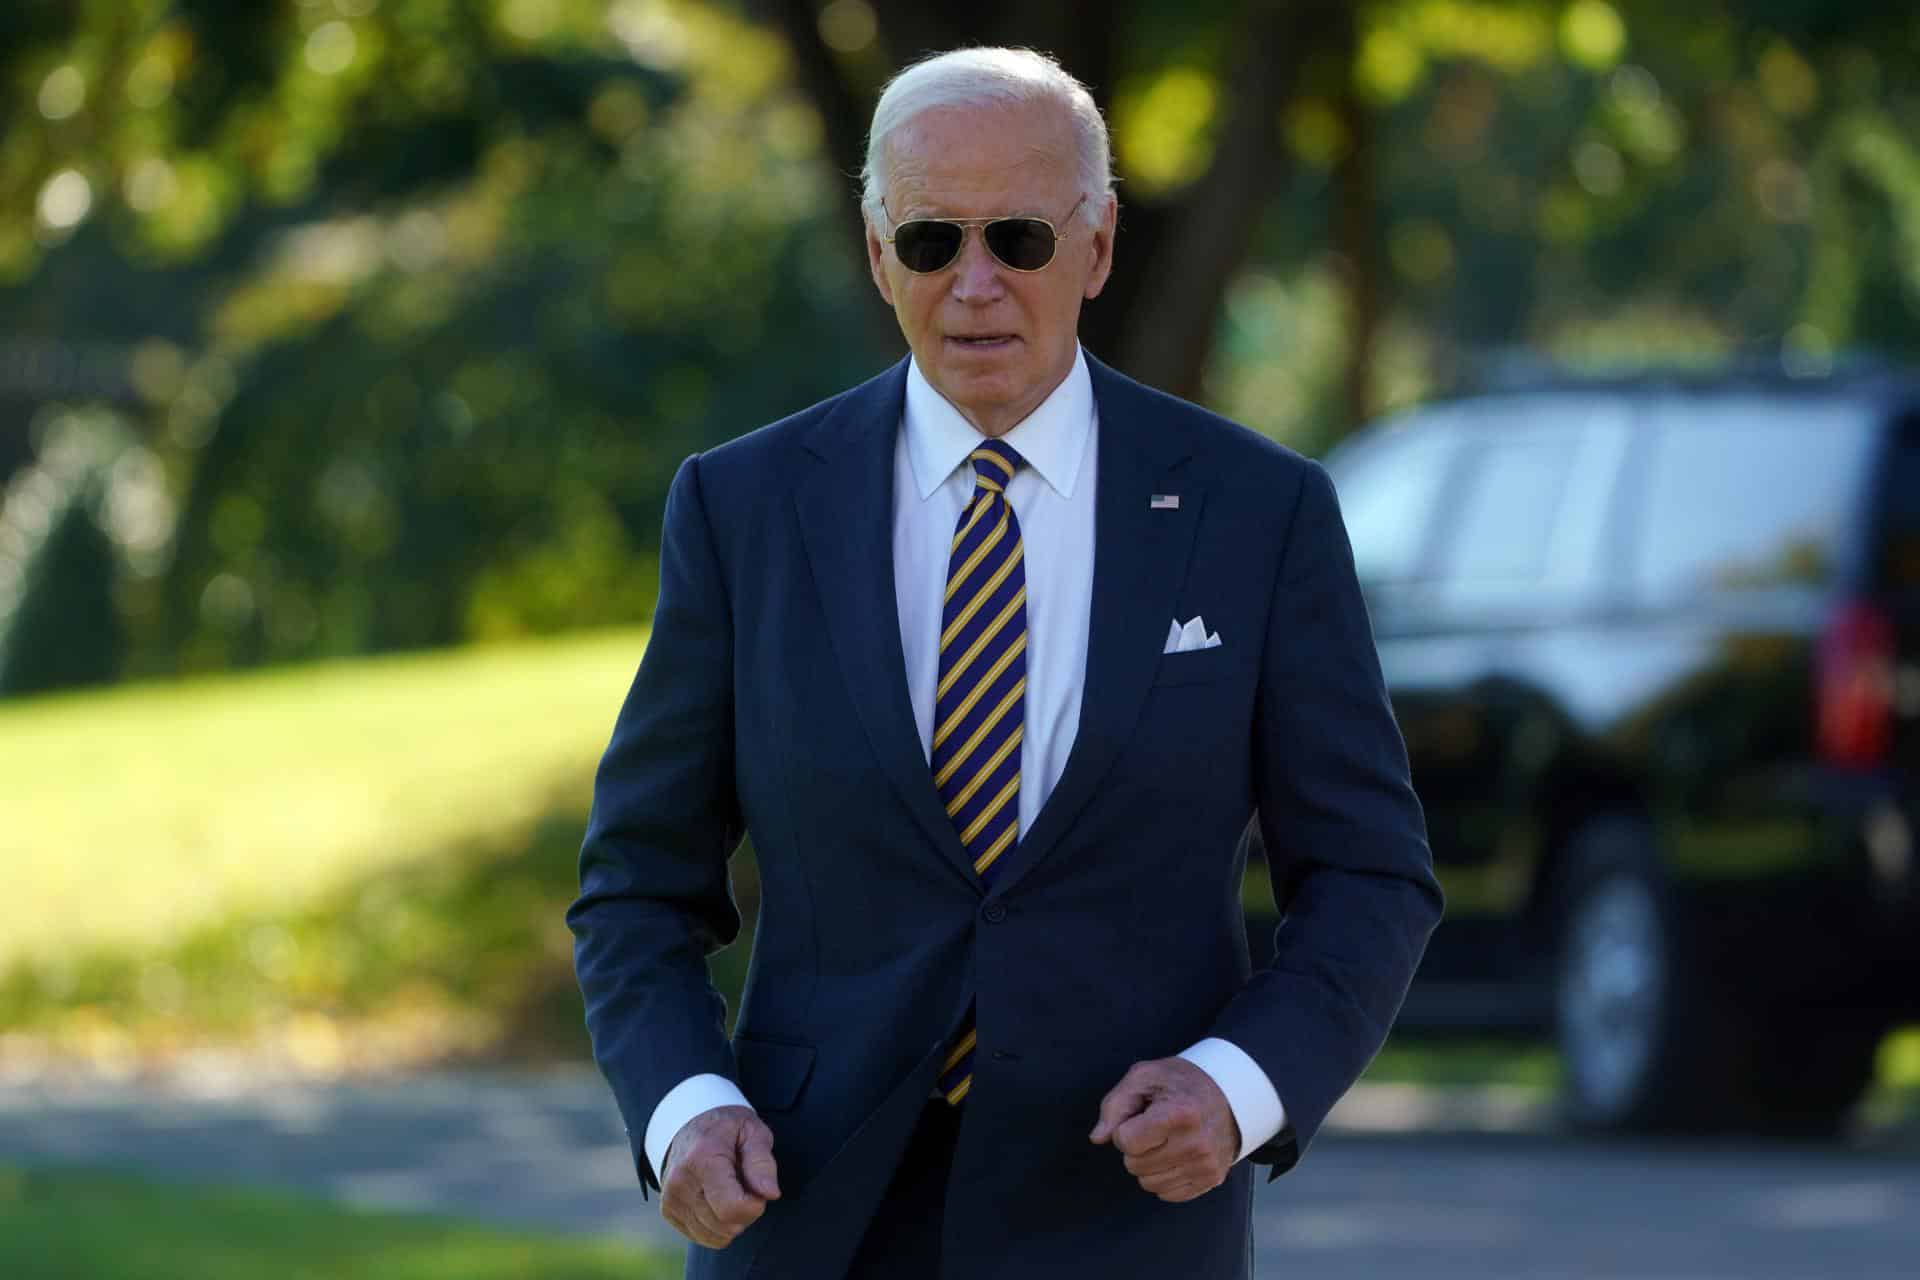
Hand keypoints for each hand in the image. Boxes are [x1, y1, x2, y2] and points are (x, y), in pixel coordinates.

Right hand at [660, 1105, 780, 1248]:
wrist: (689, 1123)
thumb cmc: (727, 1128)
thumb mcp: (752, 1131)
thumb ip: (762, 1162)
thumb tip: (771, 1194)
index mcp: (702, 1158)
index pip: (733, 1208)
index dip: (756, 1204)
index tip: (758, 1186)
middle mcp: (680, 1181)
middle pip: (727, 1225)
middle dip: (746, 1212)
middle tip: (745, 1185)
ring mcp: (670, 1199)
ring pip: (716, 1236)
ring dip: (732, 1220)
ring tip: (729, 1190)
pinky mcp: (668, 1211)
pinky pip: (704, 1237)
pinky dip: (718, 1225)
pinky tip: (717, 1200)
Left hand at [1088, 1057, 1239, 1202]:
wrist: (1229, 1094)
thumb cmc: (1180, 1083)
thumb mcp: (1144, 1076)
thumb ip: (1115, 1105)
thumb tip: (1098, 1138)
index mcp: (1179, 1114)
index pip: (1127, 1142)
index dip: (1124, 1130)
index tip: (1138, 1117)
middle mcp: (1197, 1144)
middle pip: (1135, 1165)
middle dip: (1135, 1148)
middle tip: (1153, 1127)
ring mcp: (1206, 1165)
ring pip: (1148, 1183)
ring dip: (1148, 1164)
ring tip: (1165, 1140)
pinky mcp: (1211, 1179)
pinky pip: (1167, 1194)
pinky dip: (1164, 1177)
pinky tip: (1175, 1155)